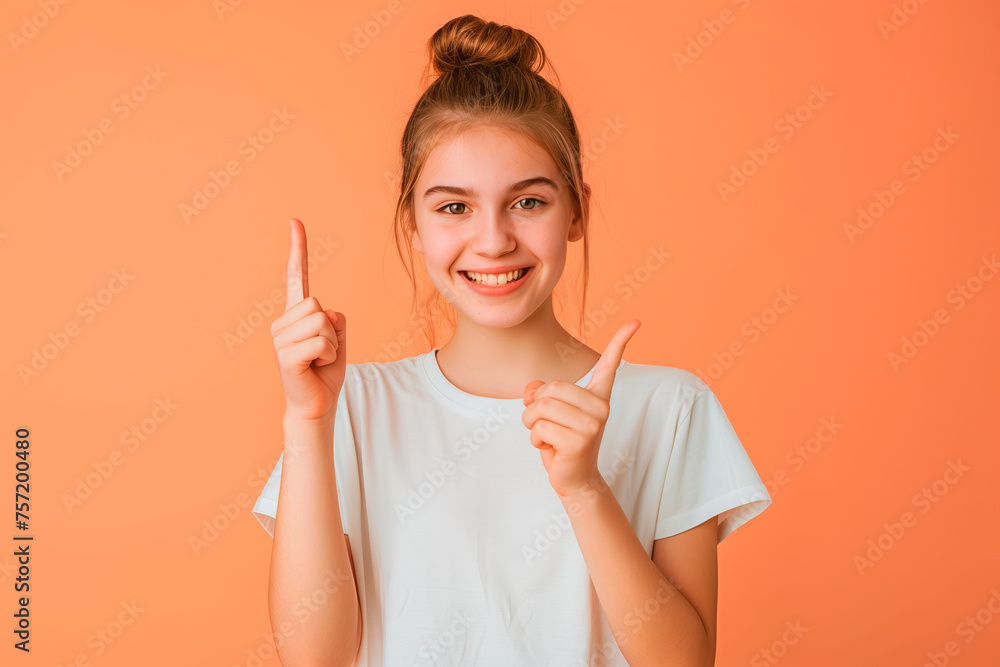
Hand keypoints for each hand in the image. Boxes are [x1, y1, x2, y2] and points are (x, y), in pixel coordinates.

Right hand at [269, 218, 346, 422]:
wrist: (316, 405)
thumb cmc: (325, 373)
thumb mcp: (339, 340)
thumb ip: (337, 321)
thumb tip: (327, 313)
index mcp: (295, 316)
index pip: (296, 277)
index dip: (297, 250)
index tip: (295, 222)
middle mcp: (282, 323)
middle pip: (318, 304)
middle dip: (332, 330)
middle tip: (323, 352)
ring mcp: (280, 339)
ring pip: (322, 323)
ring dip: (332, 345)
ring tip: (319, 361)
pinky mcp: (285, 356)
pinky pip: (321, 342)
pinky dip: (329, 355)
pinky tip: (316, 367)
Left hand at [521, 320, 640, 497]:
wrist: (574, 479)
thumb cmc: (560, 442)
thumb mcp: (549, 413)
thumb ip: (539, 393)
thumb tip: (531, 389)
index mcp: (597, 396)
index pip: (609, 365)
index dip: (621, 341)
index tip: (636, 321)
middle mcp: (600, 407)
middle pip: (550, 389)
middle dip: (534, 407)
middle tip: (543, 424)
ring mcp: (592, 424)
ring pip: (540, 409)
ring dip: (532, 424)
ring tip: (546, 436)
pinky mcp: (580, 441)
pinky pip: (540, 428)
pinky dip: (536, 440)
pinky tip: (552, 449)